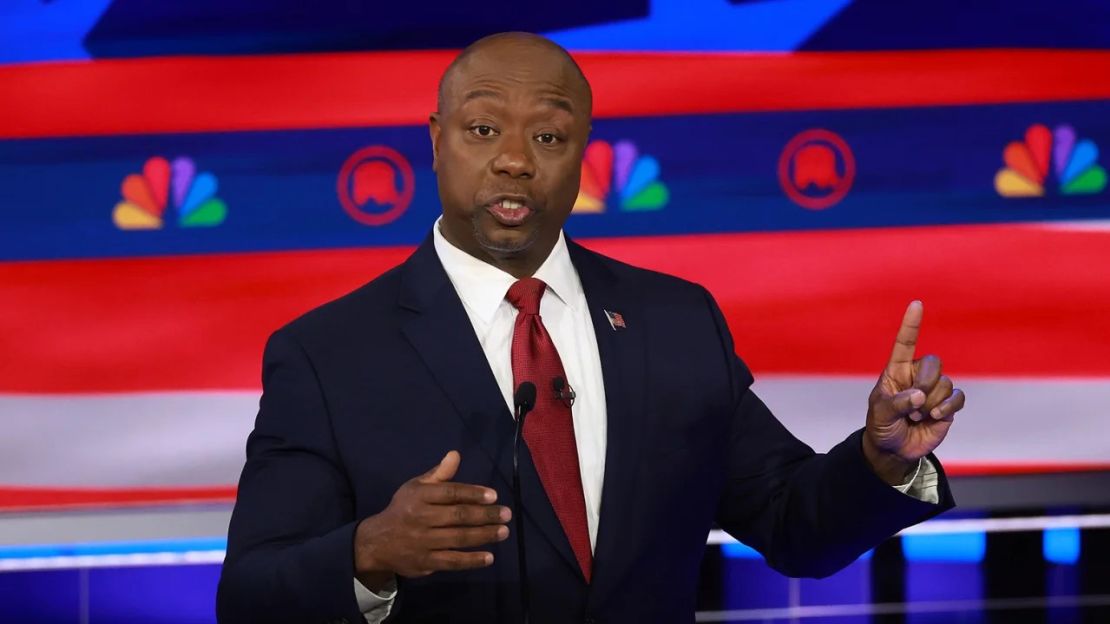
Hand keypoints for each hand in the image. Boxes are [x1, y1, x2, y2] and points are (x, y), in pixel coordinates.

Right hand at [353, 451, 510, 589]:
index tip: (494, 496)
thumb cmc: (403, 510)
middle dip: (485, 515)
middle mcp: (421, 518)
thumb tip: (456, 455)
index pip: (450, 493)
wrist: (377, 543)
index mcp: (419, 496)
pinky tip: (489, 557)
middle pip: (458, 516)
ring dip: (484, 535)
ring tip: (503, 532)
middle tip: (506, 514)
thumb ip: (439, 474)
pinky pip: (452, 561)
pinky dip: (471, 560)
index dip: (473, 493)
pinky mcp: (425, 562)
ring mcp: (423, 542)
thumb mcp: (416, 487)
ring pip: (458, 538)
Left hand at [864, 301, 965, 484]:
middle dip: (925, 383)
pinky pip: (958, 397)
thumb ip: (896, 404)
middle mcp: (916, 376)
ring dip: (931, 402)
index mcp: (896, 371)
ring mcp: (934, 390)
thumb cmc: (882, 426)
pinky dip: (947, 407)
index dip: (911, 324)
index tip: (916, 304)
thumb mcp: (880, 414)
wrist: (895, 450)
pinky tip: (935, 416)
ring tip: (916, 416)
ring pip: (945, 382)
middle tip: (913, 403)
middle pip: (933, 363)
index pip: (905, 343)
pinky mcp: (948, 405)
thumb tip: (919, 396)